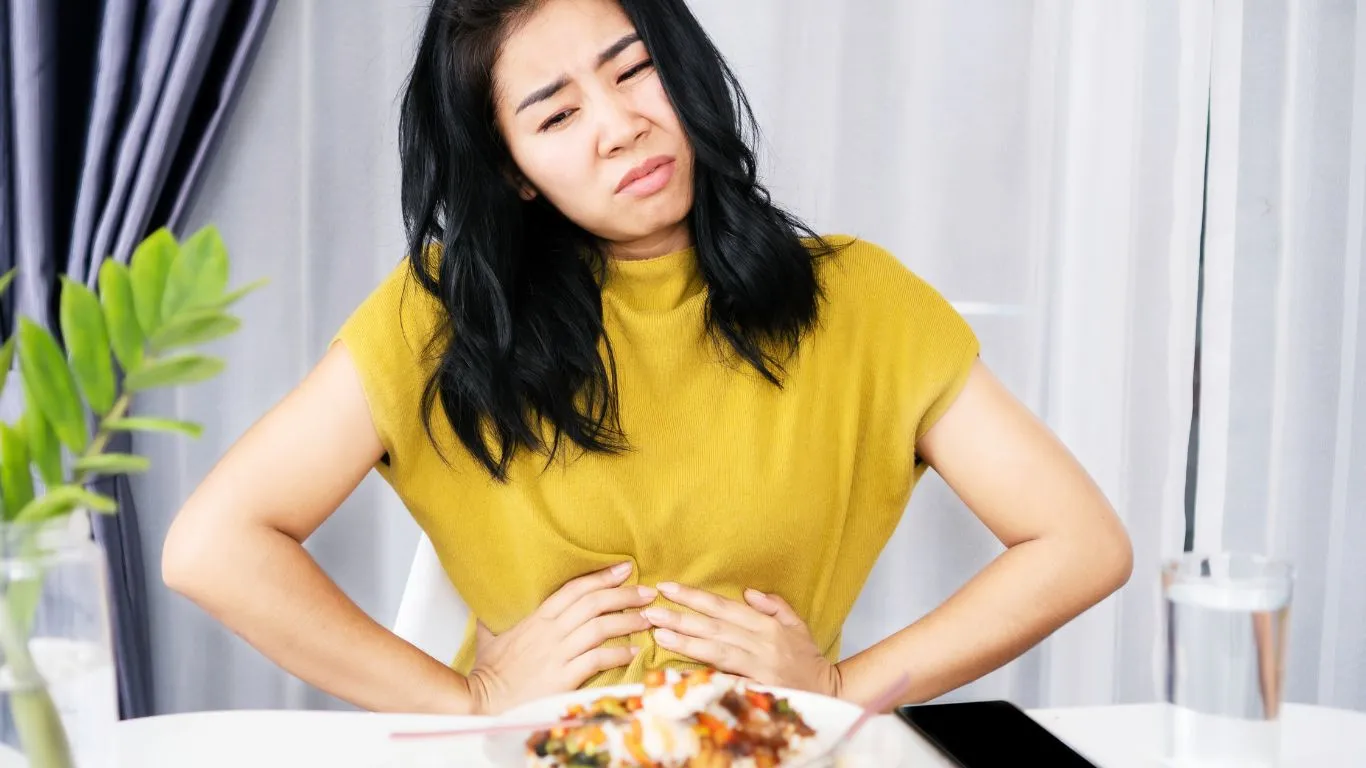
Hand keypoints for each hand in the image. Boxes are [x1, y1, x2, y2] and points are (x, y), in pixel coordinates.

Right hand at [467, 563, 654, 713]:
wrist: (482, 702)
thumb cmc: (489, 672)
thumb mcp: (490, 636)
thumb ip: (495, 617)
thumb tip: (488, 606)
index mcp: (537, 618)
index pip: (575, 589)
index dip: (602, 576)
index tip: (625, 568)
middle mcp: (550, 631)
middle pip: (594, 603)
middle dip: (625, 595)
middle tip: (648, 592)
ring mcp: (557, 654)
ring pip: (600, 628)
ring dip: (628, 621)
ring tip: (648, 619)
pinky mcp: (563, 678)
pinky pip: (597, 660)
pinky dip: (618, 654)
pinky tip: (633, 652)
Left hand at [643, 583, 841, 698]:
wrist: (829, 693)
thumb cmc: (808, 660)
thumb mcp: (797, 625)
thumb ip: (774, 606)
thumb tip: (748, 592)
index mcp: (766, 624)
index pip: (723, 606)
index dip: (694, 597)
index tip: (667, 588)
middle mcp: (761, 641)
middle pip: (713, 626)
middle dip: (680, 617)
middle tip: (651, 610)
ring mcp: (759, 665)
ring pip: (716, 650)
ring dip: (685, 641)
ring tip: (658, 634)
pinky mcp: (758, 687)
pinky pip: (727, 678)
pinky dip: (705, 672)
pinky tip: (680, 669)